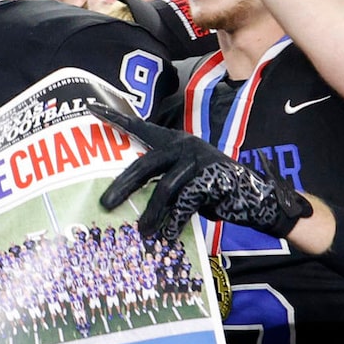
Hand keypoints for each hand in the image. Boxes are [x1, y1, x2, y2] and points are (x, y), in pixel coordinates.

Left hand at [98, 116, 314, 246]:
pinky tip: (166, 236)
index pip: (139, 128)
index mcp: (174, 142)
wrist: (253, 198)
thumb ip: (160, 181)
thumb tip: (127, 198)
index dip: (115, 118)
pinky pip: (186, 202)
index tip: (90, 107)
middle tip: (105, 204)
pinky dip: (174, 221)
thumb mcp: (182, 182)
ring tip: (143, 232)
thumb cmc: (212, 192)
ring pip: (165, 188)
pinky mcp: (212, 178)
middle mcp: (185, 145)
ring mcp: (199, 160)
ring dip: (152, 214)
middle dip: (123, 186)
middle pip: (145, 164)